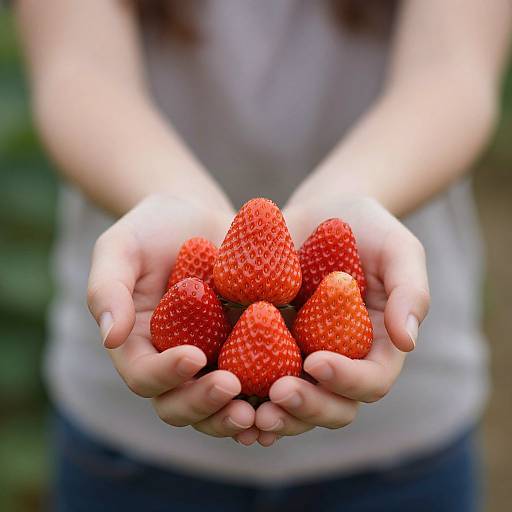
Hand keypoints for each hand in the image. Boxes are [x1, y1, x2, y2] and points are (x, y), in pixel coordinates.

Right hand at [87, 194, 259, 444]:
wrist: (196, 218)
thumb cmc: (151, 229)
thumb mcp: (120, 248)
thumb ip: (107, 289)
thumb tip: (109, 337)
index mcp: (138, 345)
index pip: (144, 376)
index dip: (166, 374)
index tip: (194, 356)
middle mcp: (172, 362)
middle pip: (180, 405)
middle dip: (203, 403)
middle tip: (231, 388)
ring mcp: (210, 360)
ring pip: (216, 407)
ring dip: (235, 416)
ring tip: (260, 411)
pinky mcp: (242, 350)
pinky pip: (253, 382)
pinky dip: (267, 396)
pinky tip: (288, 391)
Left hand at [254, 197, 429, 445]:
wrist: (317, 213)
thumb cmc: (363, 227)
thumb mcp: (396, 249)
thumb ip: (409, 291)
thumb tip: (408, 341)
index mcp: (375, 346)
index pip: (370, 381)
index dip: (347, 380)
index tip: (316, 360)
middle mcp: (340, 361)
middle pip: (333, 407)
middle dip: (308, 407)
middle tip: (279, 394)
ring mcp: (302, 359)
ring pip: (294, 407)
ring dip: (276, 416)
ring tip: (250, 411)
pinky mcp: (269, 347)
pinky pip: (258, 381)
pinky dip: (245, 397)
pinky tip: (224, 394)